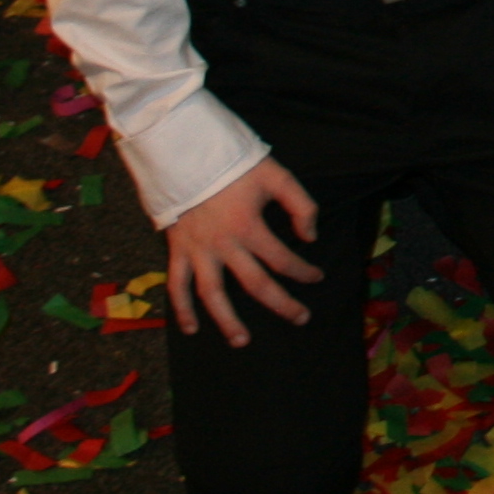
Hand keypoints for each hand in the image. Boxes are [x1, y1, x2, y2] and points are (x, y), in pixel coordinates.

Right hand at [165, 159, 323, 344]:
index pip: (283, 259)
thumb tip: (310, 238)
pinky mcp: (178, 250)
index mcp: (249, 227)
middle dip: (282, 304)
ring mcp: (198, 251)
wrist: (186, 153)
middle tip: (301, 319)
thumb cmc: (234, 164)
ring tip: (242, 341)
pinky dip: (181, 308)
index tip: (316, 277)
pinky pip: (177, 285)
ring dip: (227, 320)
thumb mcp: (275, 175)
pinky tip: (191, 328)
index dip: (303, 271)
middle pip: (256, 284)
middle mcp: (224, 245)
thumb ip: (300, 204)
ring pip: (213, 294)